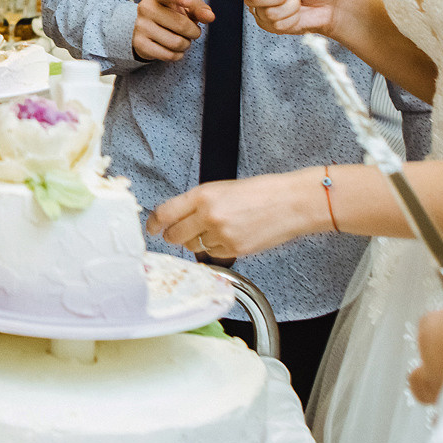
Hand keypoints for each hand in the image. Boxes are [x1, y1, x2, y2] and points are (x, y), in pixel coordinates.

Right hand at [134, 0, 213, 61]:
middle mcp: (145, 7)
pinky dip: (178, 55)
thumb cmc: (173, 13)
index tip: (188, 1)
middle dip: (194, 32)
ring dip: (186, 44)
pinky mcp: (139, 43)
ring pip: (176, 42)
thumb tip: (210, 17)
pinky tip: (174, 49)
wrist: (149, 29)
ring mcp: (140, 25)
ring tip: (183, 40)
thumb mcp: (186, 7)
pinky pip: (168, 55)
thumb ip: (200, 8)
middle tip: (193, 32)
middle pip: (181, 24)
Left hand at [147, 171, 326, 258]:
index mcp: (203, 195)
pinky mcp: (233, 250)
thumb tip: (178, 216)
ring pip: (194, 246)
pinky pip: (213, 254)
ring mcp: (220, 234)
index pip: (165, 213)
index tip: (152, 228)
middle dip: (174, 236)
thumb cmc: (262, 192)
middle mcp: (208, 215)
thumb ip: (198, 202)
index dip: (154, 223)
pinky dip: (217, 248)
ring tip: (219, 228)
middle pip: (174, 236)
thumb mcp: (223, 188)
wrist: (291, 203)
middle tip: (181, 233)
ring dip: (199, 241)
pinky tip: (232, 236)